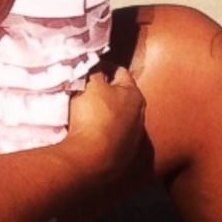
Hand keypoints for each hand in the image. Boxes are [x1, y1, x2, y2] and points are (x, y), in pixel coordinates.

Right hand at [61, 65, 145, 181]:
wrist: (92, 159)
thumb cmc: (94, 115)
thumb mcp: (91, 84)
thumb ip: (95, 69)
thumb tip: (95, 62)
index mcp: (135, 95)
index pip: (119, 71)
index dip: (102, 66)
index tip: (87, 68)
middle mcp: (139, 115)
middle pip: (119, 94)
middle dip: (103, 89)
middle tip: (84, 87)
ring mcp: (132, 137)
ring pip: (115, 115)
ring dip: (102, 110)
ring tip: (83, 108)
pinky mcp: (123, 153)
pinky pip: (110, 133)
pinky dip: (101, 128)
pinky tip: (88, 129)